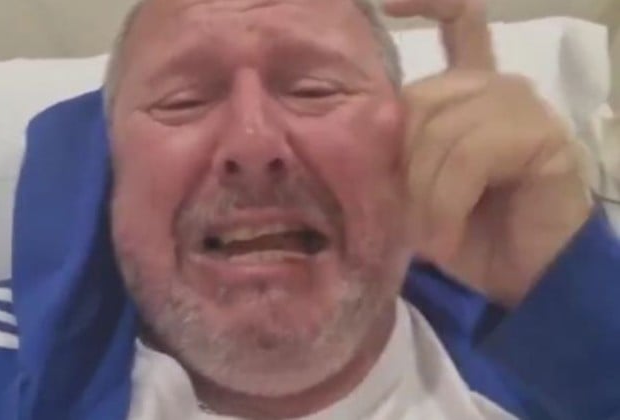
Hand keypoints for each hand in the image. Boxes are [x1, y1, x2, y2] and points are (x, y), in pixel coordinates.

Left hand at [384, 0, 592, 306]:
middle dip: (403, 166)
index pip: (459, 22)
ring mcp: (524, 107)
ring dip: (424, 194)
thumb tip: (370, 122)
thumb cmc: (465, 232)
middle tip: (406, 217)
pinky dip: (447, 202)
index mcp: (468, 91)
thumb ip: (400, 148)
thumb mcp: (418, 187)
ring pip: (441, 131)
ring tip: (429, 236)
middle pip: (421, 98)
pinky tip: (448, 236)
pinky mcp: (542, 137)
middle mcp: (497, 87)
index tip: (386, 2)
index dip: (429, 3)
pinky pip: (469, 156)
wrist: (519, 277)